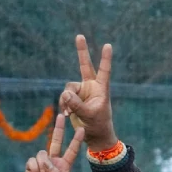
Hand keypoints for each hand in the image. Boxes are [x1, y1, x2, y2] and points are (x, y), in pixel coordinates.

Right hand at [23, 101, 83, 171]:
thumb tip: (46, 160)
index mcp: (64, 167)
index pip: (72, 151)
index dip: (76, 140)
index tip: (82, 129)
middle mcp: (53, 162)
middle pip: (55, 142)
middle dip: (58, 129)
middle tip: (61, 115)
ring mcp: (41, 164)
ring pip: (41, 154)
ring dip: (42, 166)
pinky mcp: (30, 167)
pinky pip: (32, 160)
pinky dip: (34, 169)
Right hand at [61, 35, 116, 151]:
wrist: (94, 136)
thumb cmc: (98, 126)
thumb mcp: (89, 116)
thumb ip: (77, 105)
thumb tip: (66, 94)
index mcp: (101, 89)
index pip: (104, 71)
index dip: (105, 59)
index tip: (108, 45)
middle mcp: (91, 87)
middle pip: (85, 66)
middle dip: (81, 51)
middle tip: (80, 35)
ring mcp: (81, 91)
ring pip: (68, 88)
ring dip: (66, 100)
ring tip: (69, 112)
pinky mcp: (73, 98)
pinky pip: (64, 97)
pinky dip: (64, 105)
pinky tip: (67, 114)